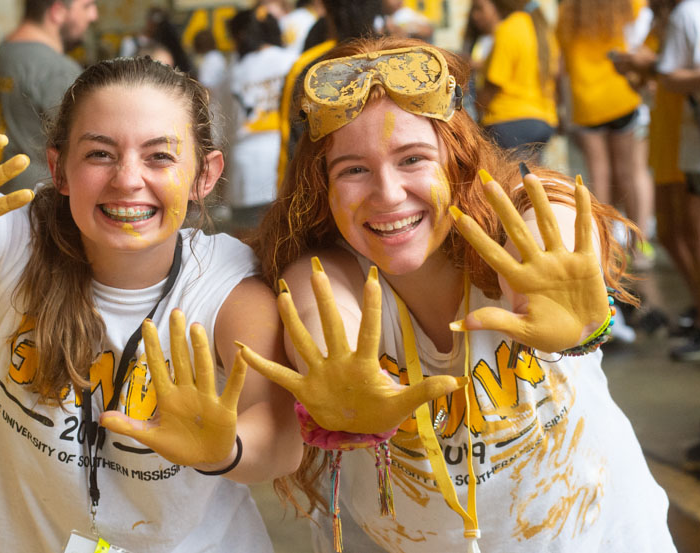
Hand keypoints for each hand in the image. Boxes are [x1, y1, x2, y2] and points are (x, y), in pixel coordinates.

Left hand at [99, 311, 246, 466]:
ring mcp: (207, 399)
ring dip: (200, 349)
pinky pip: (232, 389)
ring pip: (202, 370)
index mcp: (168, 397)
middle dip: (177, 338)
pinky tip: (242, 354)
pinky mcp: (225, 410)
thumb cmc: (179, 445)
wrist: (205, 460)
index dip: (152, 347)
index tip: (147, 323)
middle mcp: (187, 392)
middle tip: (175, 312)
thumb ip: (129, 427)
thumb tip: (102, 418)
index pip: (158, 367)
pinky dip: (238, 373)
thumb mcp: (151, 438)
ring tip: (196, 327)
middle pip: (181, 361)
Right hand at [238, 260, 466, 434]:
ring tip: (282, 294)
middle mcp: (339, 361)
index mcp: (364, 364)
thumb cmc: (380, 413)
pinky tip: (241, 350)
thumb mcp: (403, 406)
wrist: (357, 429)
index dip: (371, 306)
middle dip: (323, 300)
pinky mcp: (305, 388)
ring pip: (303, 341)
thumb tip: (457, 383)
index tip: (372, 277)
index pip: (369, 330)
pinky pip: (281, 375)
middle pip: (331, 325)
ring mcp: (320, 372)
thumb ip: (425, 392)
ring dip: (292, 320)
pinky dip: (262, 365)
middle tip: (317, 270)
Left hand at [448, 170, 608, 351]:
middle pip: (517, 230)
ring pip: (548, 225)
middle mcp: (538, 265)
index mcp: (520, 280)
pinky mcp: (585, 262)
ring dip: (539, 201)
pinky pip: (583, 233)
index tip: (456, 215)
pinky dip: (583, 211)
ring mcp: (561, 261)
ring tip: (529, 175)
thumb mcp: (521, 330)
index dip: (475, 236)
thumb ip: (494, 321)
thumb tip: (456, 325)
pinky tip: (579, 187)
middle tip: (486, 181)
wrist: (583, 336)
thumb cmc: (549, 334)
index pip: (492, 254)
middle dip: (502, 207)